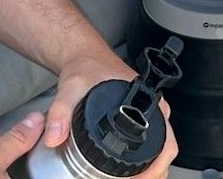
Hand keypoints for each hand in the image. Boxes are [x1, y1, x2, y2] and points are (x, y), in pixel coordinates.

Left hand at [44, 51, 177, 176]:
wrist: (87, 56)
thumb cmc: (87, 67)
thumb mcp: (71, 88)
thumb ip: (60, 112)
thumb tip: (55, 136)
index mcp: (147, 101)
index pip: (166, 141)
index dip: (156, 166)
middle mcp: (155, 108)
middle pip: (167, 149)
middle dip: (154, 171)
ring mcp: (151, 113)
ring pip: (163, 147)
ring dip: (152, 167)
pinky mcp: (143, 116)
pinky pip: (154, 142)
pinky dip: (147, 159)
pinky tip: (133, 170)